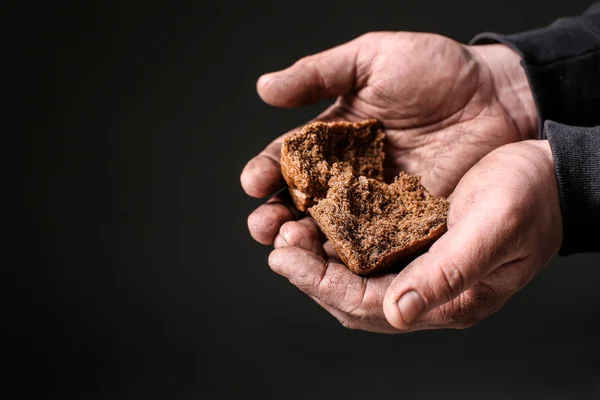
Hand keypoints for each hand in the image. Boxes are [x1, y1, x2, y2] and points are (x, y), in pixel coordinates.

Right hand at [241, 31, 537, 244]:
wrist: (497, 94)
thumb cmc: (436, 70)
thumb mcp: (372, 59)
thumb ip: (318, 74)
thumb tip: (264, 88)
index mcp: (331, 139)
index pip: (288, 160)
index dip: (266, 172)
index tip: (253, 183)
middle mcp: (347, 177)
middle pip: (301, 204)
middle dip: (276, 217)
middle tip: (264, 226)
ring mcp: (375, 204)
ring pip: (330, 231)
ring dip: (306, 244)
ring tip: (289, 248)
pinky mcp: (405, 225)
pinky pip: (374, 246)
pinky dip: (352, 257)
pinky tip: (335, 263)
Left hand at [269, 140, 561, 331]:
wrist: (549, 174)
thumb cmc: (531, 200)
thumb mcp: (494, 230)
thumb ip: (449, 272)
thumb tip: (399, 311)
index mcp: (445, 297)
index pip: (367, 305)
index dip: (320, 284)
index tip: (282, 258)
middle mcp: (423, 286)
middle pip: (350, 293)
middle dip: (308, 271)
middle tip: (274, 241)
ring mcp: (416, 263)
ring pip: (352, 270)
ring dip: (316, 252)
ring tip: (285, 224)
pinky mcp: (412, 236)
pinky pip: (365, 243)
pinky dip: (336, 232)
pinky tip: (317, 211)